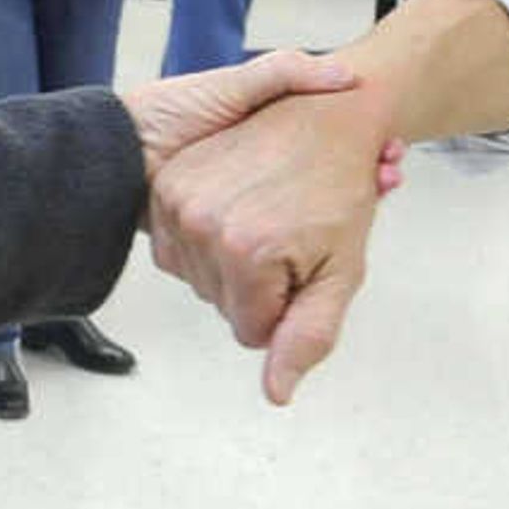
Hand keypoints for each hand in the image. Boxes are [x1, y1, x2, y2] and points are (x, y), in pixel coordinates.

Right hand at [142, 60, 410, 407]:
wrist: (325, 114)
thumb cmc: (342, 190)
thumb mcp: (341, 271)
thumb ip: (307, 335)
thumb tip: (276, 393)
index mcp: (249, 255)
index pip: (252, 330)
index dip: (284, 305)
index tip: (305, 261)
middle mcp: (203, 228)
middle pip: (221, 303)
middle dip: (256, 283)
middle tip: (290, 234)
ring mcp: (178, 203)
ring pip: (196, 276)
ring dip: (228, 259)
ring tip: (266, 216)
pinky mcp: (165, 185)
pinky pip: (176, 246)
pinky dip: (203, 235)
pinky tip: (237, 206)